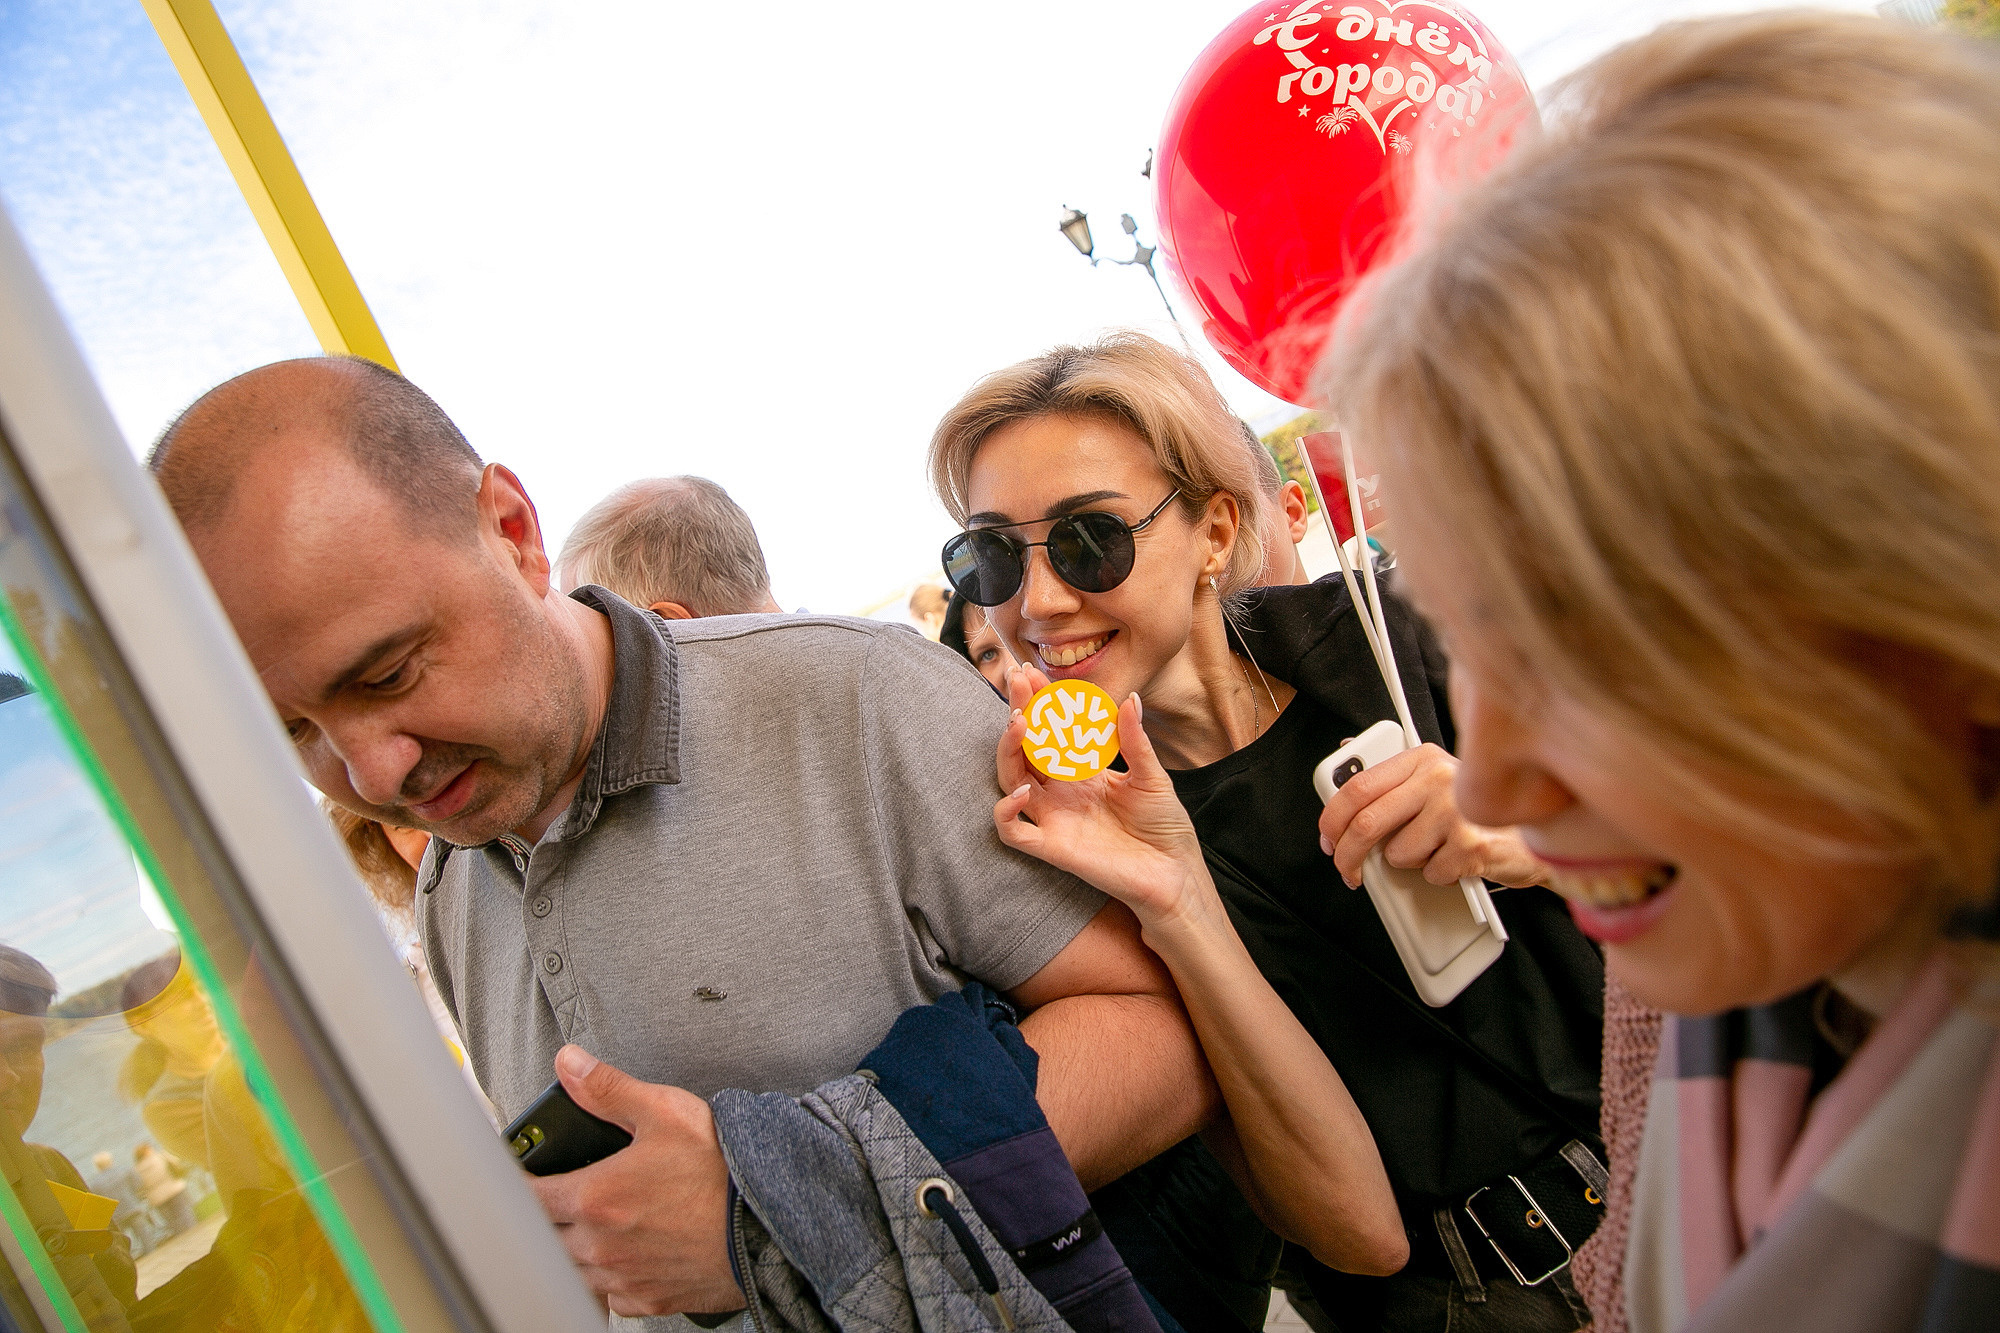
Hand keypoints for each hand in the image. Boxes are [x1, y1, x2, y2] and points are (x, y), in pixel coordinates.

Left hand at [528, 1046, 744, 1317]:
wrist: (770, 1223)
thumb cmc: (722, 1171)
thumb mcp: (666, 1113)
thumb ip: (609, 1089)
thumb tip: (570, 1064)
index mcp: (595, 1198)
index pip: (527, 1195)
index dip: (518, 1182)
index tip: (519, 1174)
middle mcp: (600, 1246)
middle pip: (544, 1236)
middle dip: (544, 1215)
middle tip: (557, 1195)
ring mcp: (623, 1277)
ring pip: (572, 1270)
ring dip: (571, 1247)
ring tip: (589, 1225)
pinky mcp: (648, 1300)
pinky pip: (608, 1296)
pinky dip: (605, 1278)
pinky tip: (621, 1256)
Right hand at [994, 665, 1215, 935]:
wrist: (1175, 873)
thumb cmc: (1163, 827)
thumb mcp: (1152, 776)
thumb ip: (1134, 740)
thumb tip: (1129, 697)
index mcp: (1081, 771)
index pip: (1050, 729)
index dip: (1038, 701)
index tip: (1031, 672)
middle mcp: (1059, 791)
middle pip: (1023, 747)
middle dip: (1018, 711)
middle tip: (1017, 679)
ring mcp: (1052, 818)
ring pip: (1009, 779)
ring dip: (1008, 749)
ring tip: (1021, 722)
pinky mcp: (1051, 847)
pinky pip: (1012, 830)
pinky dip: (1006, 809)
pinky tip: (1023, 789)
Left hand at [1316, 743, 1547, 888]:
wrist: (1540, 833)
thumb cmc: (1481, 809)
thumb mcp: (1438, 779)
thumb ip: (1396, 776)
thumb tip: (1344, 756)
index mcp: (1422, 758)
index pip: (1358, 787)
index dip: (1333, 818)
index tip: (1328, 838)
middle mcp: (1438, 779)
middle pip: (1366, 824)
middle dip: (1348, 855)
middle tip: (1348, 870)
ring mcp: (1457, 811)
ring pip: (1399, 854)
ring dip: (1410, 863)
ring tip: (1437, 850)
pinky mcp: (1472, 845)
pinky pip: (1431, 873)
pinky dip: (1439, 875)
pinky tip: (1459, 859)